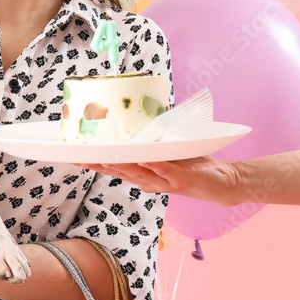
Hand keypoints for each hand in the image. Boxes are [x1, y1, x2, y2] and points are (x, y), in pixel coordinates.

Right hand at [75, 156, 245, 206]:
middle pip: (119, 170)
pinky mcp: (180, 179)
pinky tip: (141, 158)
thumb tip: (139, 116)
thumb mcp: (169, 151)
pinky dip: (152, 164)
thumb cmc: (195, 166)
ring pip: (136, 172)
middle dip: (98, 162)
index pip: (115, 167)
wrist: (224, 183)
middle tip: (77, 155)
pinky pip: (163, 169)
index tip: (74, 152)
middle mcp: (149, 180)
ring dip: (119, 163)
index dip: (94, 161)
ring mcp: (164, 181)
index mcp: (144, 174)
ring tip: (102, 156)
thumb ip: (153, 141)